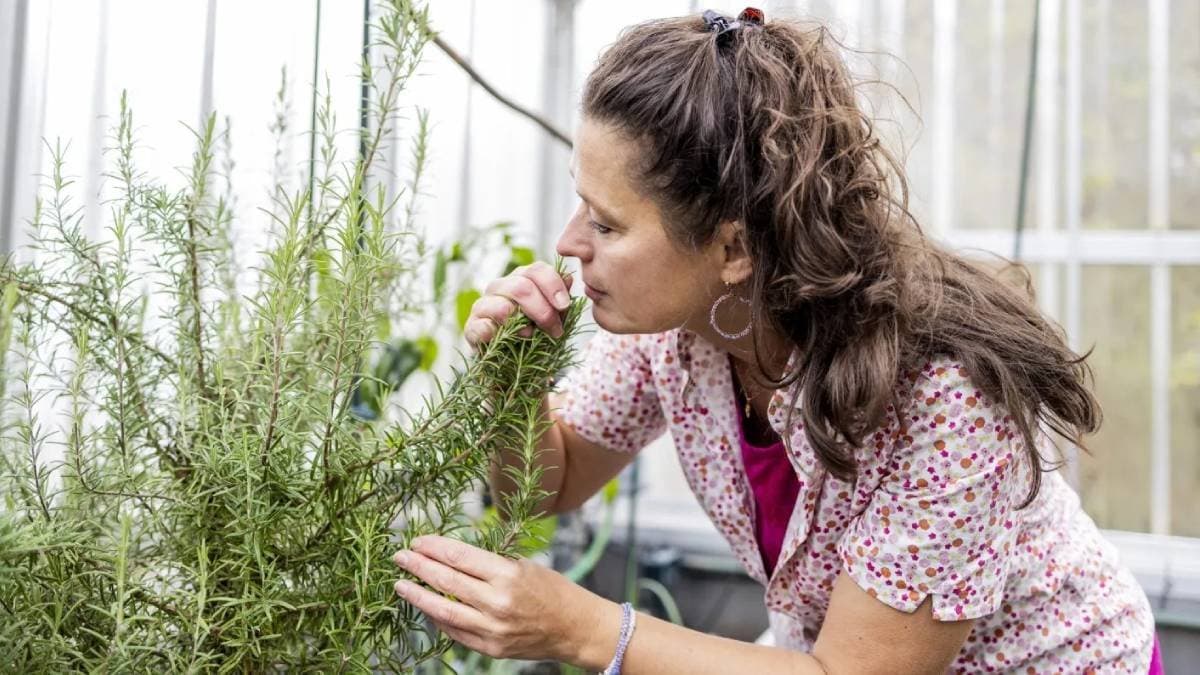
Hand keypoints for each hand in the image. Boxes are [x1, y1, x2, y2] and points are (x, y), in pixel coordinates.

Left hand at [392, 535, 608, 662]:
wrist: (575, 628)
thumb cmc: (552, 591)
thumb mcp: (524, 566)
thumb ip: (488, 565)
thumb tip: (450, 557)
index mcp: (507, 575)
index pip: (459, 556)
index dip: (434, 547)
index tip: (417, 541)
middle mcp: (497, 602)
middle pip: (446, 581)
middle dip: (419, 566)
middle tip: (400, 556)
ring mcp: (492, 629)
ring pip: (443, 610)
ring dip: (418, 595)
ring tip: (400, 584)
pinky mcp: (490, 648)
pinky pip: (455, 632)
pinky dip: (438, 618)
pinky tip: (426, 606)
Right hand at [464, 262, 573, 348]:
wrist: (515, 365)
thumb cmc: (537, 336)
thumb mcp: (555, 318)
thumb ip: (561, 299)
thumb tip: (569, 278)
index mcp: (522, 279)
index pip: (536, 270)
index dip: (553, 286)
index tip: (564, 306)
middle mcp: (500, 287)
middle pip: (521, 287)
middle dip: (543, 311)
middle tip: (555, 331)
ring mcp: (483, 305)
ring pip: (502, 306)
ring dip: (522, 325)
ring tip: (530, 337)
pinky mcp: (471, 327)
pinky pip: (483, 327)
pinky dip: (499, 336)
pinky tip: (508, 343)